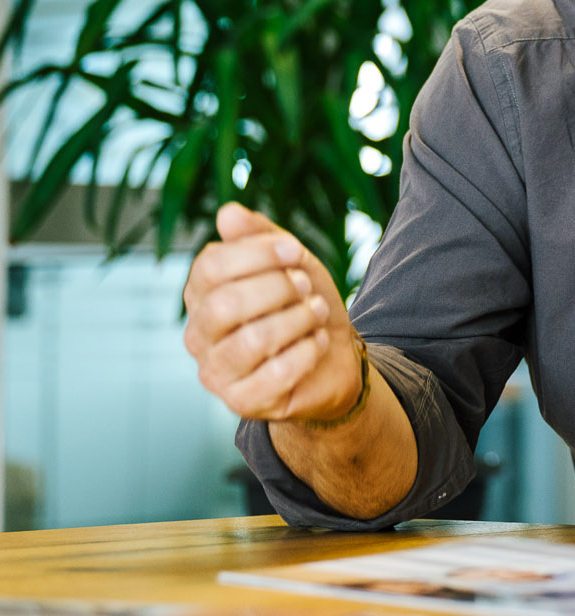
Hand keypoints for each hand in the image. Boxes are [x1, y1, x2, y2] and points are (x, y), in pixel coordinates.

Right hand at [183, 202, 361, 421]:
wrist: (334, 357)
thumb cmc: (304, 304)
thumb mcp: (292, 262)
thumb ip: (261, 237)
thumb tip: (228, 213)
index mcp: (202, 294)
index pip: (210, 266)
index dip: (258, 253)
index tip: (296, 252)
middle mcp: (199, 334)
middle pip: (225, 303)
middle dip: (279, 289)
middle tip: (306, 288)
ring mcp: (215, 372)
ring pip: (252, 341)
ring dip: (298, 320)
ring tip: (317, 313)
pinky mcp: (240, 402)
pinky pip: (273, 375)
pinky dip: (307, 352)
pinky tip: (318, 342)